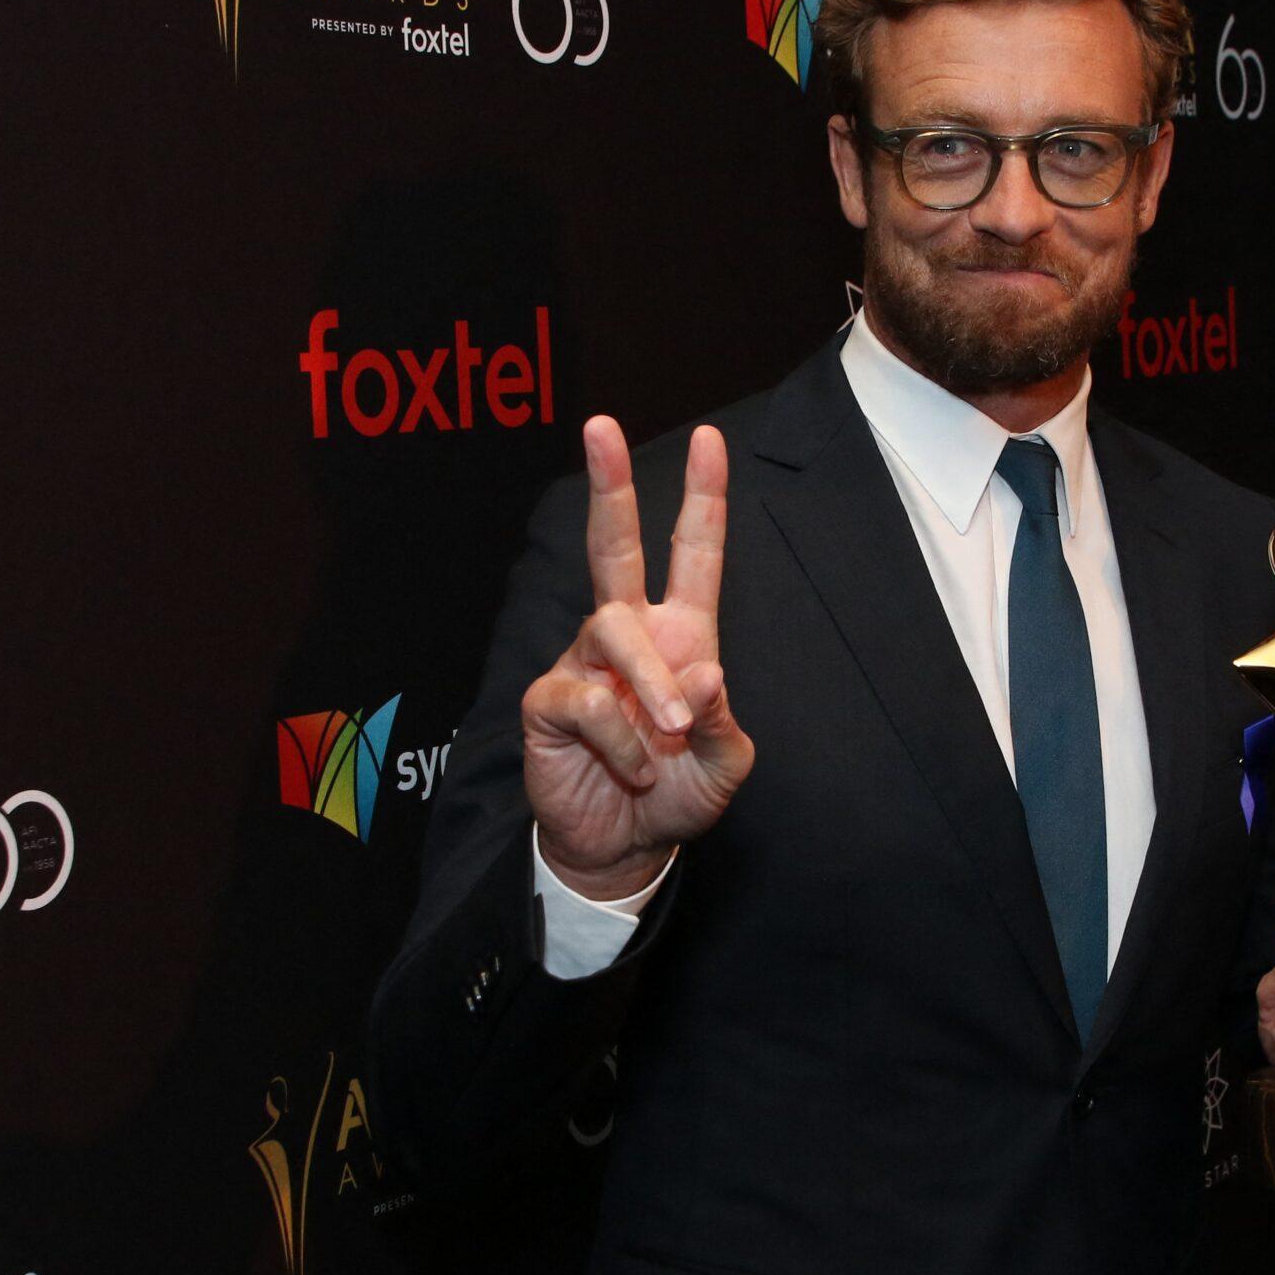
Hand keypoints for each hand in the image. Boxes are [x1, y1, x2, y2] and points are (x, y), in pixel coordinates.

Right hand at [522, 418, 754, 898]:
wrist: (625, 848)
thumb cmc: (678, 794)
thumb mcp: (725, 764)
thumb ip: (723, 722)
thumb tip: (705, 676)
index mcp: (683, 636)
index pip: (693, 554)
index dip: (703, 498)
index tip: (712, 439)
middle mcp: (629, 636)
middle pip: (613, 546)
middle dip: (611, 484)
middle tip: (601, 425)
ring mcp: (584, 663)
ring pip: (613, 628)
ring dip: (650, 683)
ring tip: (669, 736)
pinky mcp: (548, 701)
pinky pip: (586, 700)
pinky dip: (621, 741)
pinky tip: (631, 771)